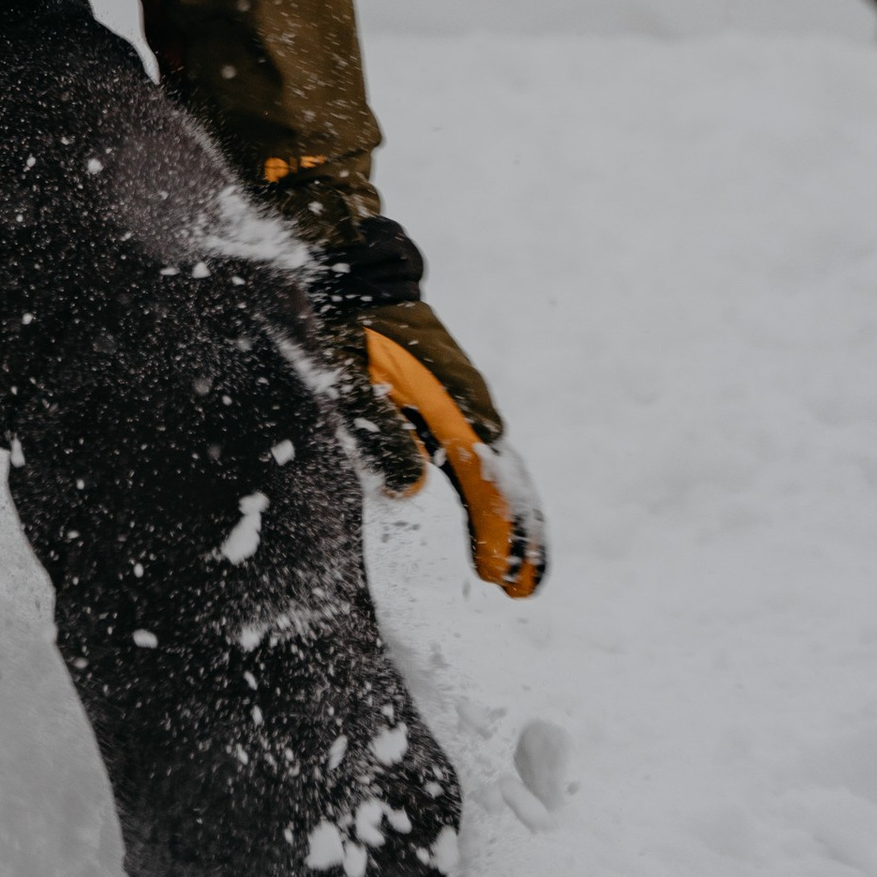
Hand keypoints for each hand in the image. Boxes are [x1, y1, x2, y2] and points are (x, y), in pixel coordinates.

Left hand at [364, 315, 548, 599]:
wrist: (367, 284)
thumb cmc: (354, 335)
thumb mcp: (351, 383)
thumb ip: (380, 434)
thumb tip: (414, 490)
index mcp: (454, 411)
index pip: (486, 487)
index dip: (495, 536)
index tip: (496, 579)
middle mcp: (476, 411)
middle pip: (514, 486)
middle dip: (523, 541)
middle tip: (523, 593)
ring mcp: (475, 407)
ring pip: (511, 475)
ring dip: (522, 524)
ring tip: (525, 574)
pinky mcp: (464, 405)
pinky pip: (495, 460)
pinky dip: (507, 496)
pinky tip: (500, 523)